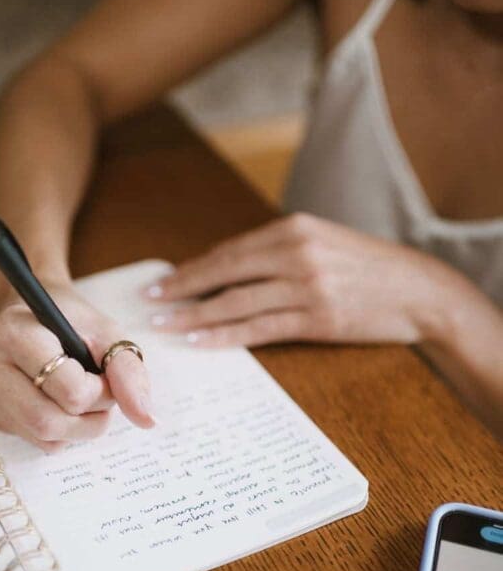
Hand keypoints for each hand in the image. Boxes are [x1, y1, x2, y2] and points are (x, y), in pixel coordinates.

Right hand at [0, 282, 153, 450]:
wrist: (28, 308)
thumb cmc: (67, 317)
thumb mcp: (105, 331)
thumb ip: (128, 371)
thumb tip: (147, 420)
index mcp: (11, 330)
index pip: (68, 390)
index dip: (100, 392)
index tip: (103, 375)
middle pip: (49, 421)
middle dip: (89, 419)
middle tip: (99, 396)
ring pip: (42, 436)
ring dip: (77, 427)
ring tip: (79, 395)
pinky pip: (31, 439)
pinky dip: (57, 430)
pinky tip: (55, 401)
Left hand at [146, 213, 455, 346]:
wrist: (419, 290)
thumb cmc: (367, 268)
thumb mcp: (322, 243)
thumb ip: (279, 251)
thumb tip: (227, 270)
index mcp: (294, 229)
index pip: (230, 250)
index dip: (193, 269)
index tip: (163, 282)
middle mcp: (297, 253)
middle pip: (226, 271)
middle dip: (183, 289)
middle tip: (150, 303)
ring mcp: (307, 286)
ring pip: (237, 301)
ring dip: (196, 315)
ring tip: (166, 326)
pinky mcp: (317, 319)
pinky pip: (261, 328)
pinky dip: (227, 335)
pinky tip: (203, 341)